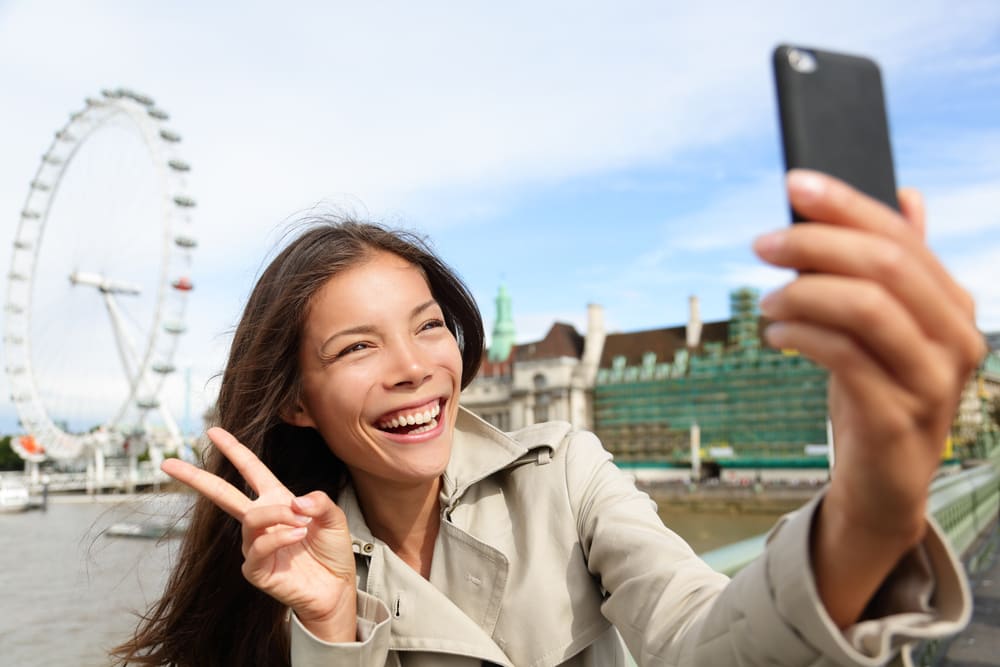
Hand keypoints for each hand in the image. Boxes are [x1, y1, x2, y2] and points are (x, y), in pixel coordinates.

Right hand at [162, 426, 357, 641]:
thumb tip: (295, 501)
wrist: (335, 588)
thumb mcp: (334, 517)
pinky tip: (297, 535)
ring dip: (278, 516)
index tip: (213, 431)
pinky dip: (278, 537)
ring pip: (251, 519)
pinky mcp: (255, 569)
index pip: (250, 470)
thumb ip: (319, 501)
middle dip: (196, 477)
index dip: (233, 449)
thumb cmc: (331, 551)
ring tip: (303, 524)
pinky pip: (258, 547)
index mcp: (277, 500)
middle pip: (222, 494)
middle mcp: (260, 520)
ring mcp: (254, 545)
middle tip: (168, 463)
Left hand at [753, 169, 985, 624]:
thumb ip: (901, 267)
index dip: (846, 203)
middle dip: (816, 243)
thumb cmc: (880, 391)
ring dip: (803, 292)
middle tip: (763, 244)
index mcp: (953, 305)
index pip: (901, 235)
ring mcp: (932, 380)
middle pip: (886, 264)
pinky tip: (775, 332)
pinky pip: (845, 358)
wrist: (884, 480)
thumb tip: (910, 195)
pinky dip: (802, 335)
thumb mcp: (892, 326)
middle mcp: (955, 337)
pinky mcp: (897, 417)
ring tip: (767, 301)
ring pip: (866, 307)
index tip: (794, 184)